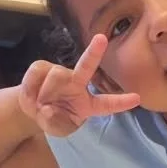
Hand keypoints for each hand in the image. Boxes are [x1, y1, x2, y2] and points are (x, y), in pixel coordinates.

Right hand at [17, 35, 140, 137]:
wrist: (32, 107)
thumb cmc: (52, 118)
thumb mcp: (56, 129)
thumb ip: (55, 123)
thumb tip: (48, 108)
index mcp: (88, 103)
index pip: (107, 103)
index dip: (120, 102)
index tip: (136, 99)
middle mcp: (78, 83)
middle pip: (87, 66)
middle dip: (94, 52)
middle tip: (102, 38)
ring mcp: (60, 73)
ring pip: (55, 75)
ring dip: (43, 93)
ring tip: (39, 104)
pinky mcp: (42, 67)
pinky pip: (36, 72)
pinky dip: (30, 88)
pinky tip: (31, 96)